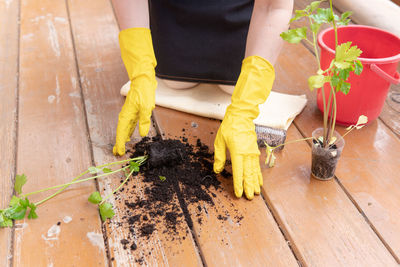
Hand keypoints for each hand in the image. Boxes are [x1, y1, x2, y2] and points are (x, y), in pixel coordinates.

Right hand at [113, 28, 156, 155]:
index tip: (119, 152)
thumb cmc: (144, 92)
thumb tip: (143, 134)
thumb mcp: (146, 107)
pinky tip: (129, 135)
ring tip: (121, 147)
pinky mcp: (134, 111)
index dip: (120, 143)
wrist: (143, 80)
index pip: (122, 132)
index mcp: (127, 115)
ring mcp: (129, 113)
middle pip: (121, 132)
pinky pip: (129, 124)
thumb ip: (144, 121)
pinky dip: (127, 131)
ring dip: (123, 138)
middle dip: (119, 143)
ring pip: (124, 129)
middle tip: (117, 153)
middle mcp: (126, 115)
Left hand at [213, 56, 274, 199]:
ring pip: (254, 171)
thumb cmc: (229, 127)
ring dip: (255, 183)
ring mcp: (252, 152)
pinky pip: (257, 166)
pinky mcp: (254, 151)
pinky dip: (258, 175)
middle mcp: (247, 154)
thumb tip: (217, 170)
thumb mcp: (219, 141)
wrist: (241, 116)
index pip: (238, 172)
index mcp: (237, 152)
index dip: (238, 184)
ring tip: (256, 193)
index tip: (239, 194)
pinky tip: (259, 182)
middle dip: (249, 187)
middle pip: (249, 174)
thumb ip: (219, 157)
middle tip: (250, 198)